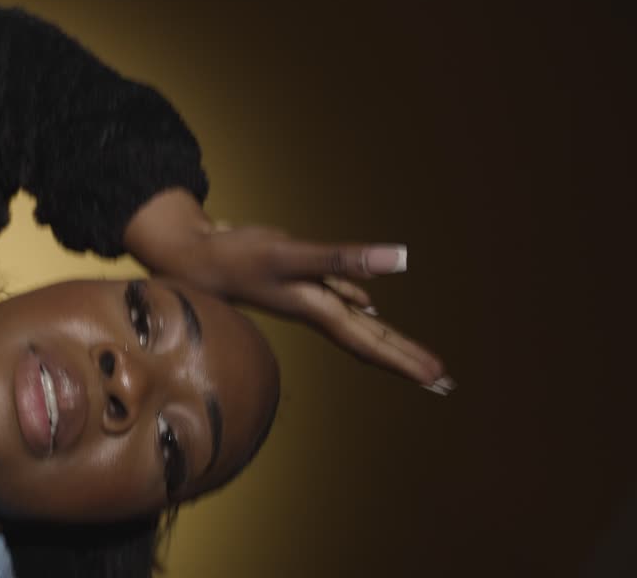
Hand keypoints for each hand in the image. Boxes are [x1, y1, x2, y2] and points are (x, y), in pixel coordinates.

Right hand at [200, 224, 449, 391]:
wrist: (192, 257)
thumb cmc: (235, 260)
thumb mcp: (289, 256)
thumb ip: (341, 259)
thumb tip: (399, 260)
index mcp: (319, 310)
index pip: (370, 341)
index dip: (403, 359)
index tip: (438, 380)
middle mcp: (316, 307)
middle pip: (368, 338)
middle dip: (404, 357)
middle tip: (444, 381)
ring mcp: (306, 294)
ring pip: (357, 320)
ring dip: (387, 337)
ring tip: (414, 353)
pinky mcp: (297, 275)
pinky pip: (337, 295)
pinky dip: (359, 304)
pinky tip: (370, 305)